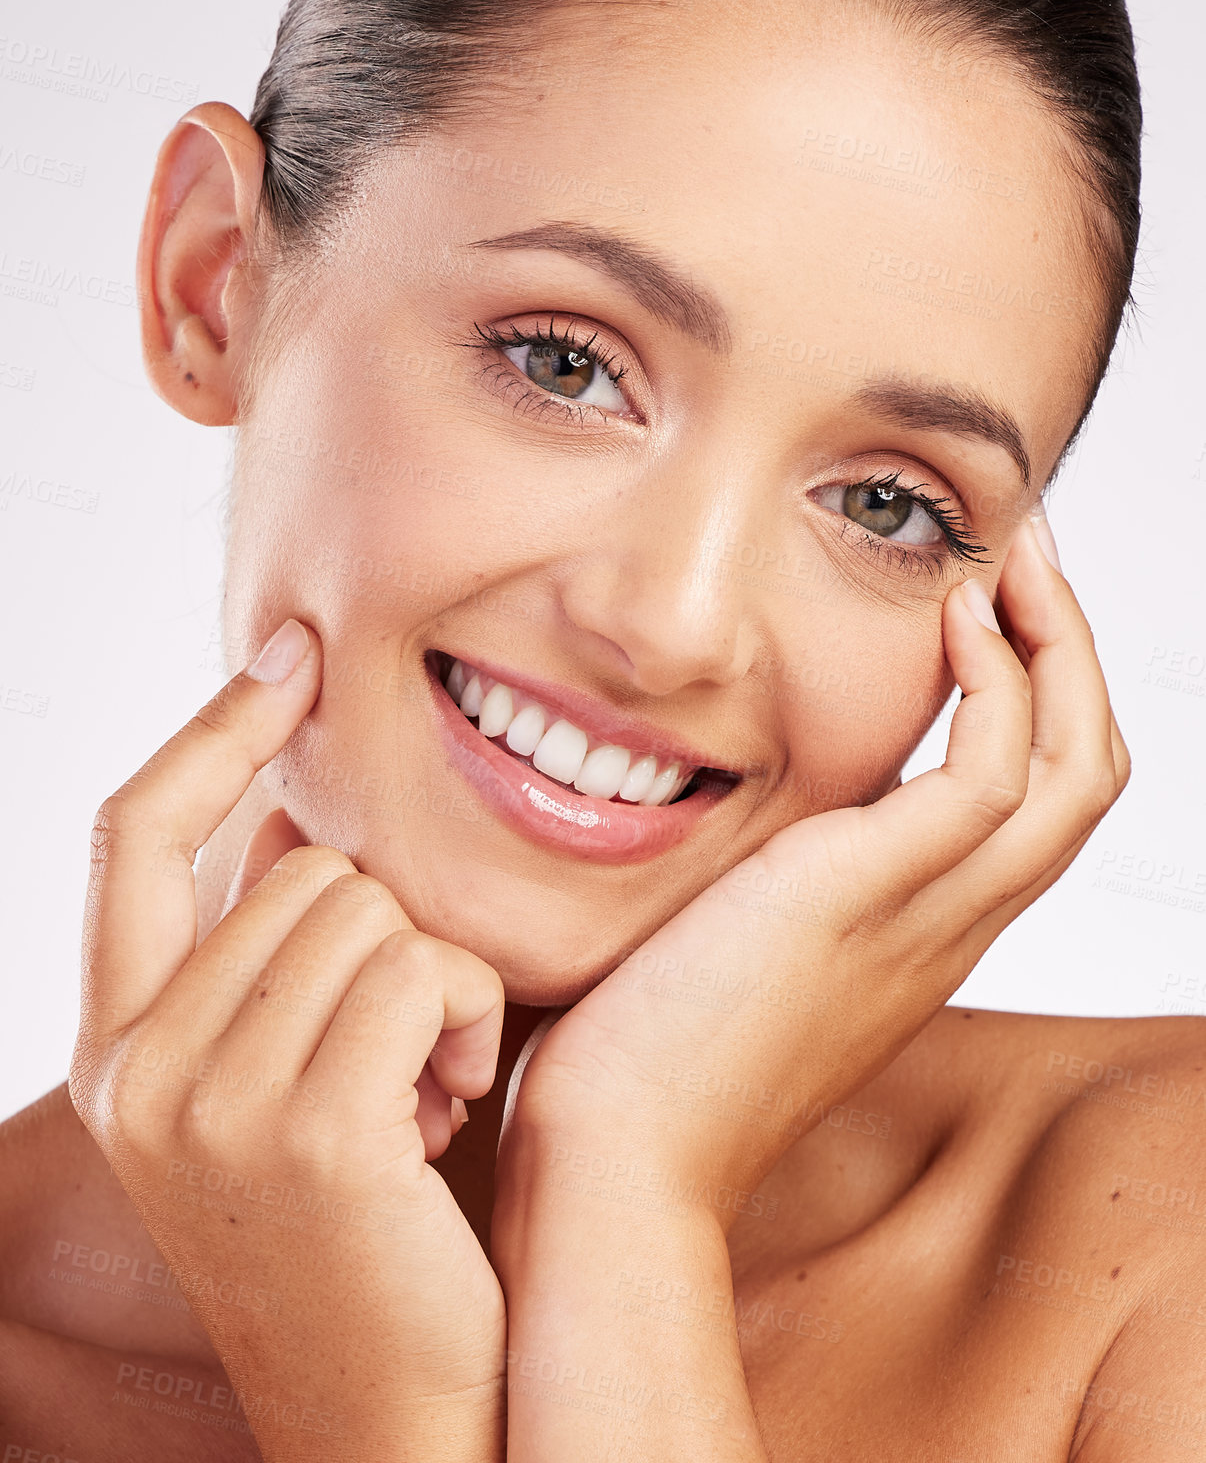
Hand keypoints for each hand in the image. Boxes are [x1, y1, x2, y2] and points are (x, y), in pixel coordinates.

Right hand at [69, 619, 506, 1462]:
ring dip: (440, 985)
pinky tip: (453, 1113)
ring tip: (428, 1093)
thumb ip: (270, 952)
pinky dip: (473, 1019)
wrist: (400, 1416)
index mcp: (119, 1052)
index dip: (211, 729)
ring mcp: (209, 1102)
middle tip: (405, 1058)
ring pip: (370, 906)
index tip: (291, 654)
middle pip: (301, 866)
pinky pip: (426, 965)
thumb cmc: (371, 1229)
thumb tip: (283, 816)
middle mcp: (138, 1072)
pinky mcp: (308, 1126)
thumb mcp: (290, 1077)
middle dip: (389, 938)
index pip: (129, 835)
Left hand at [501, 516, 1129, 1207]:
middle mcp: (947, 929)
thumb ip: (764, 882)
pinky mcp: (871, 893)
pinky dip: (1000, 681)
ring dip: (1061, 649)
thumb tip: (733, 811)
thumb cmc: (644, 1061)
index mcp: (917, 939)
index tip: (991, 612)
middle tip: (1029, 563)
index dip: (1039, 702)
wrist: (618, 1161)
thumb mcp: (729, 950)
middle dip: (1073, 658)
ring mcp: (923, 916)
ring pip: (1077, 769)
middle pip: (1085, 780)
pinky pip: (997, 769)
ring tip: (1012, 564)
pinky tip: (954, 618)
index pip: (1031, 809)